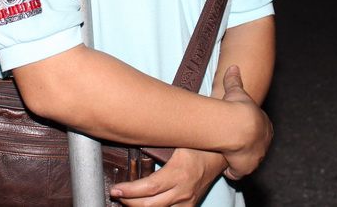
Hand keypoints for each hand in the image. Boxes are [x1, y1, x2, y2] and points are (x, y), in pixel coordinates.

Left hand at [110, 148, 225, 206]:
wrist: (221, 155)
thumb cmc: (198, 143)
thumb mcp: (177, 139)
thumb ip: (156, 142)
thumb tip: (132, 136)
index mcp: (179, 173)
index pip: (149, 188)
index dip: (129, 191)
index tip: (115, 188)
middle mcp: (184, 191)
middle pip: (150, 205)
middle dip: (128, 200)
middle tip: (116, 193)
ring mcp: (188, 201)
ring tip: (126, 198)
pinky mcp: (190, 206)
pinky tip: (142, 203)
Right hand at [219, 65, 272, 180]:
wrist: (239, 126)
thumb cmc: (239, 108)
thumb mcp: (237, 92)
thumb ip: (235, 81)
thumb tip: (233, 67)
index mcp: (265, 126)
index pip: (259, 130)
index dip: (248, 131)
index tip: (238, 129)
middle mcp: (264, 143)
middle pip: (255, 147)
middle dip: (245, 147)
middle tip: (231, 143)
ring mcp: (256, 157)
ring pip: (248, 161)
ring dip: (238, 159)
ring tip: (227, 154)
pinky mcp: (245, 168)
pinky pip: (237, 173)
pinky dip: (232, 171)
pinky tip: (224, 165)